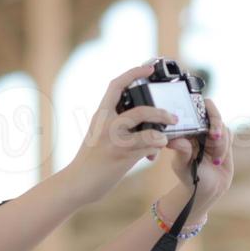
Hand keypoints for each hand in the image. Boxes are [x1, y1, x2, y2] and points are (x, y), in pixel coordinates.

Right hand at [62, 63, 181, 204]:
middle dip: (160, 113)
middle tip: (171, 117)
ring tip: (165, 139)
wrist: (77, 182)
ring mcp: (114, 141)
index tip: (148, 68)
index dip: (134, 73)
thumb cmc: (91, 159)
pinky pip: (146, 148)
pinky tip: (154, 154)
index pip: (116, 85)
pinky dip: (155, 149)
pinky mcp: (121, 157)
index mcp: (101, 115)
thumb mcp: (99, 135)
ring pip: (148, 132)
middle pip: (140, 110)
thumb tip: (142, 121)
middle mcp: (107, 125)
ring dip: (161, 135)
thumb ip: (116, 124)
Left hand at [155, 96, 232, 217]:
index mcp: (185, 130)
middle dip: (216, 123)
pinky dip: (226, 147)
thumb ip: (181, 151)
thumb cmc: (190, 176)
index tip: (203, 119)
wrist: (207, 189)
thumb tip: (173, 141)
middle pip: (212, 112)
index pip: (193, 109)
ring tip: (215, 161)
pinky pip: (229, 135)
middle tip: (215, 136)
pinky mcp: (224, 139)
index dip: (201, 110)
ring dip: (220, 145)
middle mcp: (199, 128)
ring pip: (223, 128)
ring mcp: (212, 133)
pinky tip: (218, 160)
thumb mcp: (182, 166)